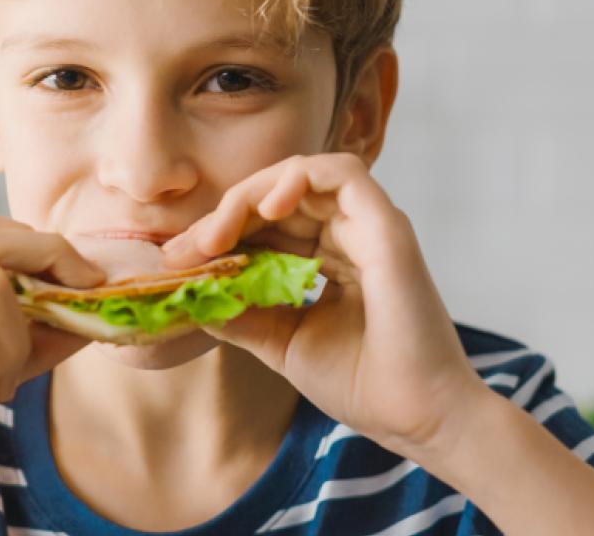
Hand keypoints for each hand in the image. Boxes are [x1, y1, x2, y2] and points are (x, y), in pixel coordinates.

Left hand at [161, 153, 488, 460]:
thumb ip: (240, 312)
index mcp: (331, 259)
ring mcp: (370, 227)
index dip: (222, 232)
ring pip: (303, 175)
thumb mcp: (282, 340)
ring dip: (251, 194)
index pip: (268, 223)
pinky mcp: (387, 227)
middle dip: (227, 213)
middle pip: (279, 194)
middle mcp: (350, 235)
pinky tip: (266, 206)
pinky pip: (342, 173)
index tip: (178, 259)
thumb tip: (191, 292)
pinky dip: (298, 178)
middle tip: (188, 247)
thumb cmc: (362, 384)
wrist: (415, 419)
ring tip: (218, 232)